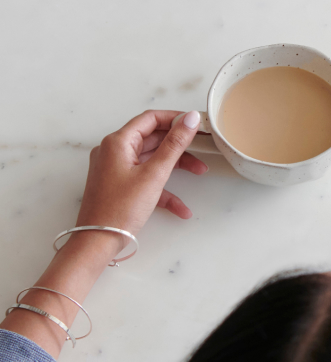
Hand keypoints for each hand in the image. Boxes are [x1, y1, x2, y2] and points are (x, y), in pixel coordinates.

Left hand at [76, 110, 207, 237]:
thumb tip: (190, 119)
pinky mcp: (121, 186)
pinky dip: (164, 189)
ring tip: (200, 172)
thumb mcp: (154, 174)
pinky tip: (182, 207)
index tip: (196, 123)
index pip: (150, 118)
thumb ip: (175, 145)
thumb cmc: (120, 209)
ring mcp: (117, 169)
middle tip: (202, 145)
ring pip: (152, 159)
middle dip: (180, 145)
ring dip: (176, 166)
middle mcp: (115, 151)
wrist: (97, 242)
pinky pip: (146, 179)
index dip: (175, 118)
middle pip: (153, 138)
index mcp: (118, 142)